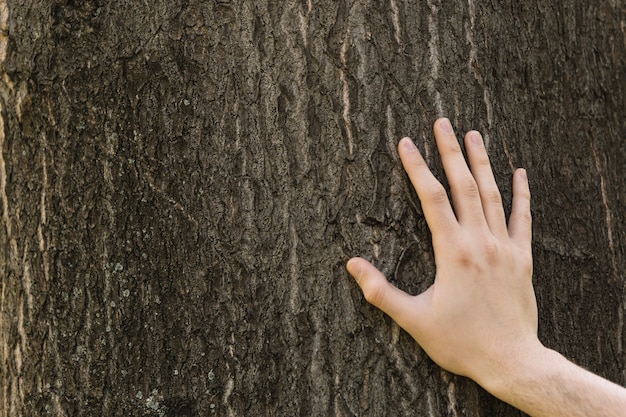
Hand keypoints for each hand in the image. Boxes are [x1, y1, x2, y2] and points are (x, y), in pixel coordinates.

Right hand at [347, 118, 539, 388]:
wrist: (511, 361)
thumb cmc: (460, 342)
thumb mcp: (413, 319)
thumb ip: (380, 291)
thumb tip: (352, 265)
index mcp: (453, 252)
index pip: (431, 197)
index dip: (416, 167)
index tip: (406, 142)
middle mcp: (480, 241)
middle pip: (464, 185)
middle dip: (450, 151)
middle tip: (442, 122)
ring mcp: (504, 248)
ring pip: (492, 195)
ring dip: (482, 162)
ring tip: (474, 134)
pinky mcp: (522, 259)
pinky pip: (523, 219)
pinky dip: (521, 194)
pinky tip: (519, 173)